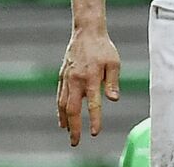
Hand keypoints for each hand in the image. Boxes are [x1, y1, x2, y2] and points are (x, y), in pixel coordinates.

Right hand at [56, 28, 120, 145]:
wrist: (87, 32)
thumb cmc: (103, 47)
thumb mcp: (113, 63)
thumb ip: (113, 82)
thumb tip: (113, 99)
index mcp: (91, 77)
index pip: (93, 103)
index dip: (94, 119)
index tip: (94, 132)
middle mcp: (76, 80)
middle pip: (72, 109)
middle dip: (74, 127)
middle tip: (76, 142)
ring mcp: (67, 78)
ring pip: (63, 104)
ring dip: (65, 121)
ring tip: (68, 133)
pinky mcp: (62, 76)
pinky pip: (59, 96)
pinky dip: (60, 109)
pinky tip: (62, 118)